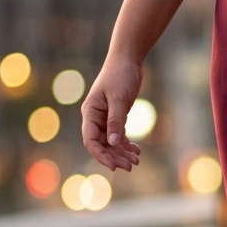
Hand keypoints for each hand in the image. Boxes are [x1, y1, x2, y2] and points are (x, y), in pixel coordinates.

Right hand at [81, 56, 142, 172]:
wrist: (127, 59)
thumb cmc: (120, 75)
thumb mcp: (118, 98)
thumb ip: (115, 121)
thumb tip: (112, 143)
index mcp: (90, 113)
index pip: (90, 140)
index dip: (101, 155)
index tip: (114, 166)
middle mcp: (95, 118)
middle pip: (102, 144)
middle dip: (115, 157)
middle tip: (130, 166)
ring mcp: (106, 118)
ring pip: (111, 142)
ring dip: (122, 152)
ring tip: (136, 161)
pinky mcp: (116, 116)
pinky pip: (119, 135)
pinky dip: (127, 144)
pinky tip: (137, 150)